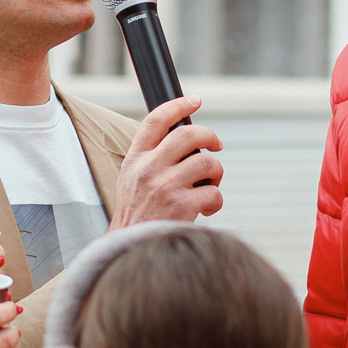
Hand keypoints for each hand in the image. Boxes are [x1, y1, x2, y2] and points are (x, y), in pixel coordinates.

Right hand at [112, 96, 223, 225]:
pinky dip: (216, 201)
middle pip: (188, 134)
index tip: (194, 100)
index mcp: (135, 159)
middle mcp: (148, 168)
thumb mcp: (132, 178)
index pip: (155, 120)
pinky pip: (213, 192)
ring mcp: (165, 186)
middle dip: (209, 136)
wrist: (130, 247)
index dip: (177, 105)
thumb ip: (151, 157)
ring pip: (207, 162)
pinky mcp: (182, 205)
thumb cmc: (137, 213)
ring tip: (209, 185)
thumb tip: (186, 138)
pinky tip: (206, 209)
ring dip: (216, 173)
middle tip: (216, 146)